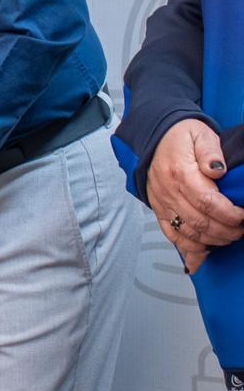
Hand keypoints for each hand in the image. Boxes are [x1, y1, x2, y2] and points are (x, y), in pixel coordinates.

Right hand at [148, 118, 243, 273]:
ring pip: (188, 233)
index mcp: (180, 172)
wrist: (154, 137)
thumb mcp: (200, 134)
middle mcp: (168, 191)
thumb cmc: (180, 137)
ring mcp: (162, 203)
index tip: (242, 215)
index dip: (229, 214)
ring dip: (212, 241)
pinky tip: (203, 255)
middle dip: (226, 231)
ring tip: (229, 237)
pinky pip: (172, 236)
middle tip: (241, 229)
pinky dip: (188, 249)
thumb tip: (218, 170)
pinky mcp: (159, 211)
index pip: (207, 202)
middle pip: (199, 222)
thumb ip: (211, 151)